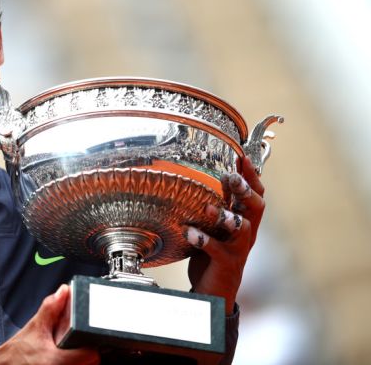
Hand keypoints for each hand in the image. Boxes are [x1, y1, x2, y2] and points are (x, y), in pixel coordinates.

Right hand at [0, 284, 99, 364]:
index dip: (93, 345)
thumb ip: (50, 308)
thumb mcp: (35, 326)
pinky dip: (75, 363)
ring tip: (74, 350)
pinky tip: (68, 356)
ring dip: (82, 359)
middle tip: (81, 342)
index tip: (89, 338)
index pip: (91, 356)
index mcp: (56, 360)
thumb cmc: (17, 351)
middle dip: (88, 352)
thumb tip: (63, 291)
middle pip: (91, 363)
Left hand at [184, 156, 264, 313]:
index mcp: (245, 220)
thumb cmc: (213, 253)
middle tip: (231, 177)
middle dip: (246, 190)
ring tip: (209, 207)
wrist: (214, 291)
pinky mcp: (226, 263)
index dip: (252, 175)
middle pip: (257, 207)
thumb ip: (215, 206)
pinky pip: (217, 250)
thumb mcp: (215, 227)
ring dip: (227, 216)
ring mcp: (238, 249)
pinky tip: (190, 233)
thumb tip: (205, 177)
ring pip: (243, 229)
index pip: (256, 194)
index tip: (242, 156)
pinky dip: (203, 240)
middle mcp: (246, 233)